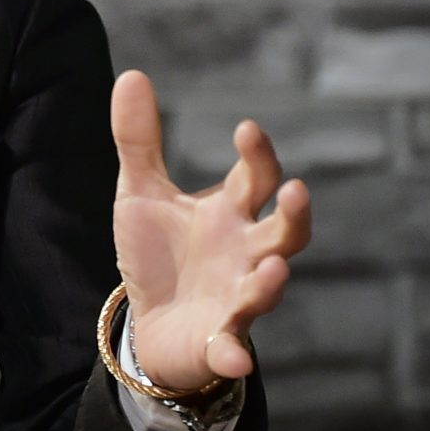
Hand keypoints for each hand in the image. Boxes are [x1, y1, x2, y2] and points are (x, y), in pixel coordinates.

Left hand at [108, 69, 311, 394]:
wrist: (150, 322)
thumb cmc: (159, 252)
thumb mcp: (142, 192)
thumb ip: (139, 139)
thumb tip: (132, 75)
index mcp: (230, 213)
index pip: (256, 177)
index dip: (257, 154)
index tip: (246, 128)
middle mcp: (246, 253)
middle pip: (285, 232)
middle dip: (295, 214)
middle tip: (297, 191)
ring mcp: (238, 298)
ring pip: (266, 289)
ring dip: (271, 281)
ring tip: (272, 266)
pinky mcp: (220, 341)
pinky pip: (232, 349)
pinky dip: (233, 352)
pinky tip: (235, 356)